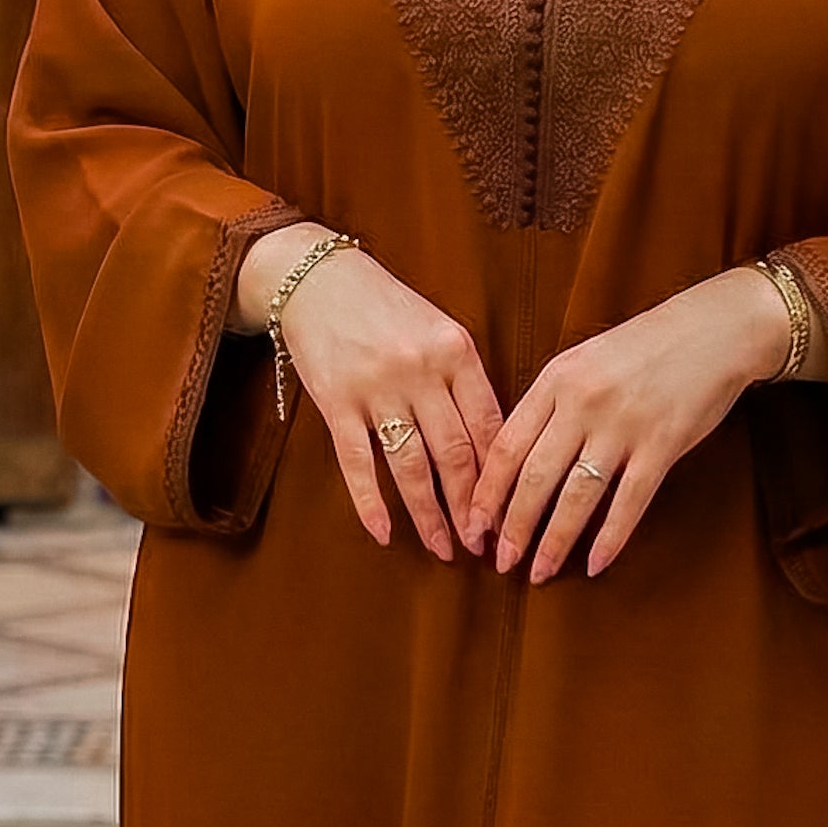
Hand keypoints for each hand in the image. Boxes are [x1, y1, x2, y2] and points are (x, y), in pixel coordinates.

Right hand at [235, 224, 502, 557]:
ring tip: (442, 548)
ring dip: (428, 515)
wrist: (318, 278)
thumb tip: (490, 450)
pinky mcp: (336, 401)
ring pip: (411, 466)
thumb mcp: (439, 330)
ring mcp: (376, 387)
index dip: (501, 477)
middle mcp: (420, 370)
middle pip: (455, 454)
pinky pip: (357, 463)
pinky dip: (371, 502)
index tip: (509, 512)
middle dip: (470, 507)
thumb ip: (464, 381)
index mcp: (456, 350)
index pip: (488, 426)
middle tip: (480, 544)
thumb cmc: (386, 308)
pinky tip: (383, 532)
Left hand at [471, 264, 801, 582]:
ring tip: (538, 571)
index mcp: (555, 379)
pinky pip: (629, 501)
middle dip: (513, 526)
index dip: (486, 492)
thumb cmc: (645, 347)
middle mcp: (583, 402)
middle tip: (501, 561)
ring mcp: (623, 424)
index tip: (473, 524)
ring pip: (576, 496)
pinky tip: (595, 565)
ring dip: (554, 541)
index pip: (507, 445)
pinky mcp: (663, 444)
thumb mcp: (582, 361)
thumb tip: (516, 460)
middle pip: (534, 477)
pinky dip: (610, 538)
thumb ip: (549, 403)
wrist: (716, 327)